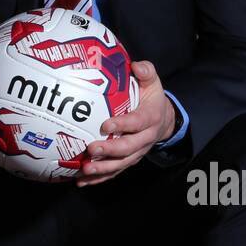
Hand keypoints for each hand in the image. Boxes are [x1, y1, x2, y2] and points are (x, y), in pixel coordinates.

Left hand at [77, 61, 175, 187]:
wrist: (163, 119)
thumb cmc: (151, 97)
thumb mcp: (153, 82)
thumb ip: (146, 72)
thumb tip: (136, 65)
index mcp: (151, 118)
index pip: (138, 122)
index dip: (124, 125)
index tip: (106, 125)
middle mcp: (145, 138)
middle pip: (129, 147)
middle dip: (110, 150)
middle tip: (92, 148)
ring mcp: (137, 152)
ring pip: (121, 164)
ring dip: (103, 169)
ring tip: (85, 169)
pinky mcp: (128, 160)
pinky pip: (114, 172)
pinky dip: (99, 178)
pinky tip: (81, 181)